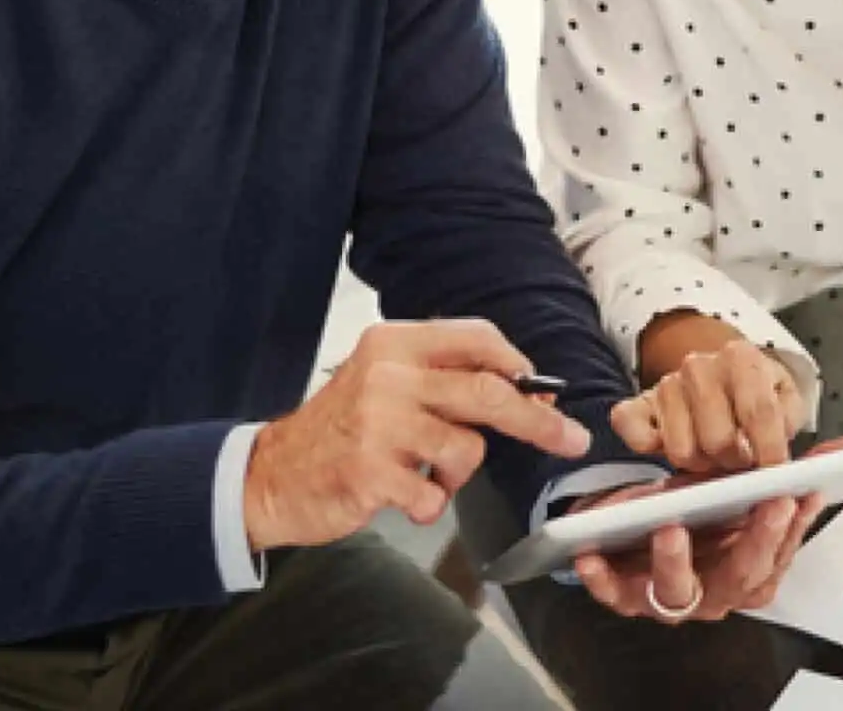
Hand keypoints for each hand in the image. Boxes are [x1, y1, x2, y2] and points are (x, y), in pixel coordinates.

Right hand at [243, 319, 591, 550]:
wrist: (272, 474)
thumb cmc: (340, 430)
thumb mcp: (385, 381)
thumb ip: (444, 378)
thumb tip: (525, 388)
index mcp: (394, 345)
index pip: (477, 338)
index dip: (517, 365)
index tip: (542, 389)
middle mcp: (388, 376)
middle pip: (490, 393)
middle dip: (539, 421)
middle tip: (570, 439)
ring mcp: (379, 424)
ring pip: (467, 450)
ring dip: (456, 474)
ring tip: (423, 473)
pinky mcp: (371, 472)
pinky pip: (434, 494)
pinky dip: (428, 504)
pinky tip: (402, 496)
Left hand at [567, 432, 842, 621]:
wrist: (637, 523)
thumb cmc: (699, 509)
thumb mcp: (745, 485)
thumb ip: (801, 470)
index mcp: (750, 568)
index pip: (778, 553)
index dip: (789, 527)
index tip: (797, 495)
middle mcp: (716, 590)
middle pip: (742, 578)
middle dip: (755, 542)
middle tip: (763, 506)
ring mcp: (672, 596)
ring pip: (680, 592)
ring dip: (676, 562)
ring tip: (672, 529)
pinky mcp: (627, 594)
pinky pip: (616, 594)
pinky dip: (605, 579)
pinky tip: (594, 557)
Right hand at [612, 336, 806, 472]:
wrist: (716, 373)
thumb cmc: (753, 391)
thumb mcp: (785, 398)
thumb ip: (790, 420)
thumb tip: (793, 450)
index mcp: (740, 358)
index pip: (759, 413)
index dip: (769, 451)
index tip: (774, 473)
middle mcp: (698, 366)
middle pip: (718, 439)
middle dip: (734, 461)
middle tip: (741, 459)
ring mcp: (664, 385)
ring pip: (682, 451)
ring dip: (701, 463)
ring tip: (714, 453)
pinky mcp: (636, 406)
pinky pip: (636, 437)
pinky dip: (653, 451)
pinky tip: (676, 446)